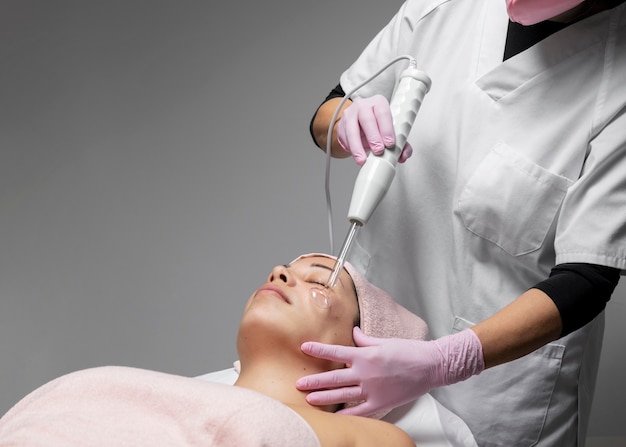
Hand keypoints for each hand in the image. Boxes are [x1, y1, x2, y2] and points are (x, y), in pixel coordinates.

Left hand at [296, 327, 483, 416]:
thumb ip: (365, 340)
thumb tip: (353, 333)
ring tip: (309, 399)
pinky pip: (359, 412)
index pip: (336, 352)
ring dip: (324, 398)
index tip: (304, 347)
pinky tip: (334, 417)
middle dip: (314, 381)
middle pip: (333, 379)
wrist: (431, 366)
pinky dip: (346, 415)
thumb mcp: (384, 341)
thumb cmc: (409, 351)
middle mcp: (365, 373)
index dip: (318, 350)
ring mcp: (372, 390)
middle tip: (298, 384)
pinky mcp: (381, 403)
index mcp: (365, 355)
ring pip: (342, 396)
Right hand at [337, 95, 412, 165]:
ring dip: (357, 146)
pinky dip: (350, 148)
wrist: (359, 124)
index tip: (390, 143)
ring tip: (363, 159)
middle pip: (367, 119)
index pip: (383, 113)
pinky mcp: (341, 125)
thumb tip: (404, 155)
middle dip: (373, 137)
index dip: (387, 129)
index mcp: (378, 103)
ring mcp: (350, 114)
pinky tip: (356, 154)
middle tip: (378, 150)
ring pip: (351, 129)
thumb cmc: (377, 126)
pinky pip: (344, 137)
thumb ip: (400, 143)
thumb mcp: (390, 132)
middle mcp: (363, 106)